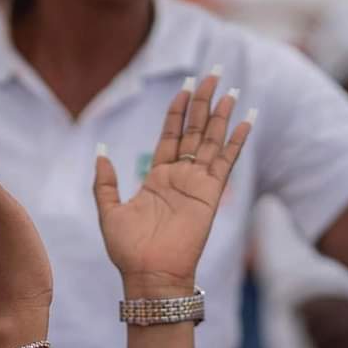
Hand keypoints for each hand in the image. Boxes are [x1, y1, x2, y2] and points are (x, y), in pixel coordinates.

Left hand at [94, 75, 252, 290]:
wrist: (149, 275)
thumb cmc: (128, 250)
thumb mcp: (108, 211)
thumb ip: (105, 182)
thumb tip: (101, 152)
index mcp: (157, 179)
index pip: (170, 135)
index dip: (178, 110)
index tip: (186, 84)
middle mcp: (179, 177)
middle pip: (194, 131)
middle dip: (203, 102)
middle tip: (214, 73)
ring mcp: (197, 185)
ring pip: (211, 141)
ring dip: (221, 115)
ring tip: (230, 88)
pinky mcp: (210, 195)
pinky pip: (226, 162)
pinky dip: (237, 141)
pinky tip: (247, 120)